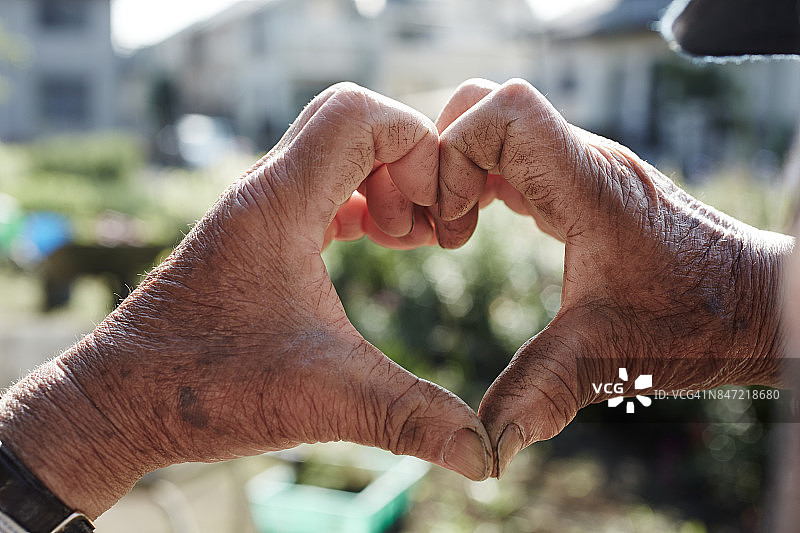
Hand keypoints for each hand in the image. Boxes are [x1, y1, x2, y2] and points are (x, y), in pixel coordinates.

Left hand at [0, 83, 491, 518]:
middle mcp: (263, 192)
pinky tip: (375, 245)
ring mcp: (256, 211)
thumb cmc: (203, 389)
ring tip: (405, 239)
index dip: (417, 149)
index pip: (359, 115)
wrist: (118, 400)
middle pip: (348, 120)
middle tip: (420, 226)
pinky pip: (317, 188)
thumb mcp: (323, 399)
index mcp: (279, 204)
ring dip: (381, 182)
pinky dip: (357, 203)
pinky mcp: (254, 236)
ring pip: (332, 151)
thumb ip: (410, 419)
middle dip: (405, 161)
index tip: (431, 218)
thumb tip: (484, 457)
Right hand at [436, 78, 793, 476]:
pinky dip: (479, 182)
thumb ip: (541, 395)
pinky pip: (511, 153)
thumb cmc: (696, 319)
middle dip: (444, 160)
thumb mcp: (606, 358)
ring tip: (453, 232)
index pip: (501, 111)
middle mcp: (581, 160)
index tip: (454, 227)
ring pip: (494, 124)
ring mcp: (579, 166)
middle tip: (444, 227)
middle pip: (483, 104)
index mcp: (586, 185)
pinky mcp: (578, 182)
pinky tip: (476, 228)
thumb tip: (486, 449)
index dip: (455, 156)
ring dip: (458, 170)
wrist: (754, 301)